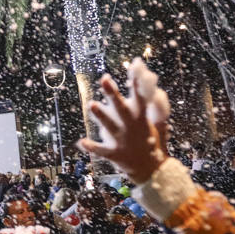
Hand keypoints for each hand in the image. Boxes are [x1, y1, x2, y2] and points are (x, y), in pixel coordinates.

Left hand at [77, 60, 168, 184]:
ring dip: (101, 115)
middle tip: (104, 79)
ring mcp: (123, 140)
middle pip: (121, 107)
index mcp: (141, 118)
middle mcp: (131, 127)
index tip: (134, 64)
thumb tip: (149, 86)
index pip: (140, 96)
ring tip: (92, 104)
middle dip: (113, 93)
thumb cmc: (149, 141)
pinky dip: (92, 146)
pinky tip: (81, 142)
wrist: (151, 169)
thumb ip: (149, 106)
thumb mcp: (153, 123)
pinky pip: (101, 150)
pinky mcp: (115, 154)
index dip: (137, 80)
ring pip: (110, 125)